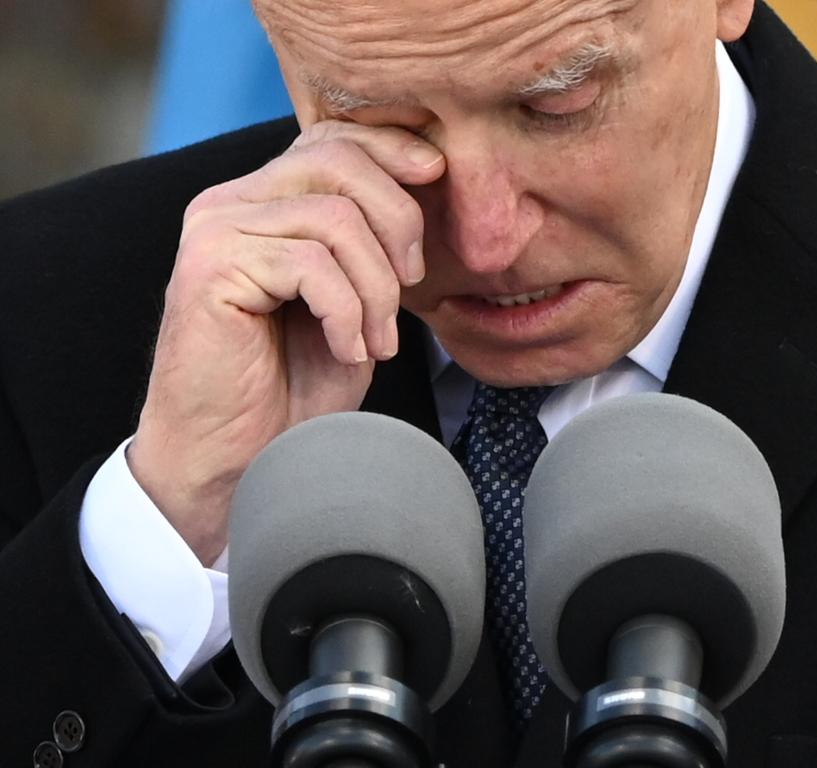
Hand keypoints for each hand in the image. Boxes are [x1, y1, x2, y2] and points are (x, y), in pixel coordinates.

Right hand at [128, 121, 445, 564]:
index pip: (331, 138)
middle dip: (399, 223)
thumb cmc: (296, 384)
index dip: (391, 148)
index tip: (437, 177)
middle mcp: (230, 202)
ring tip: (376, 338)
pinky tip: (348, 350)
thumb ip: (370, 238)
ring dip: (377, 288)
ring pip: (335, 220)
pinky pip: (311, 265)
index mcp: (263, 201)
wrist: (241, 458)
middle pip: (338, 164)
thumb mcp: (353, 299)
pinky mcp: (209, 268)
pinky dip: (348, 313)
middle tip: (411, 286)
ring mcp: (215, 231)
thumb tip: (424, 174)